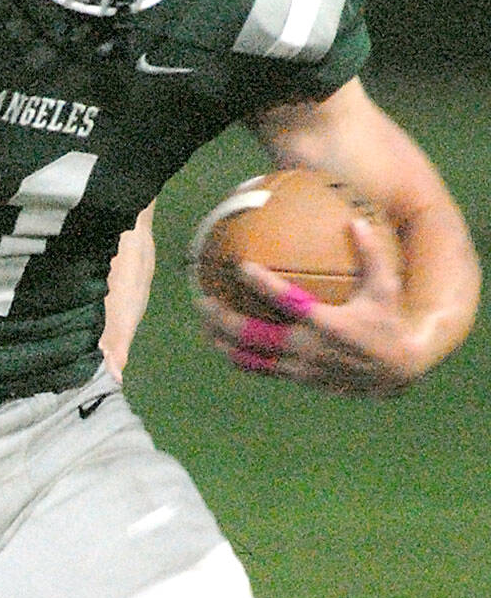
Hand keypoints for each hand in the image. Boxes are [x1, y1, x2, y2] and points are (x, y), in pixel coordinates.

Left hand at [197, 218, 419, 396]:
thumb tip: (356, 219)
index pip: (287, 300)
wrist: (395, 372)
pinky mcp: (299, 378)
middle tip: (202, 300)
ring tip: (203, 326)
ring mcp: (300, 367)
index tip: (241, 266)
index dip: (262, 284)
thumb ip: (372, 254)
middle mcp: (308, 347)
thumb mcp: (386, 287)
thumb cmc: (388, 323)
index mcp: (327, 323)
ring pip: (251, 357)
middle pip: (254, 335)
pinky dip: (240, 357)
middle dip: (224, 319)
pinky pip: (262, 369)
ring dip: (223, 342)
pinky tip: (224, 345)